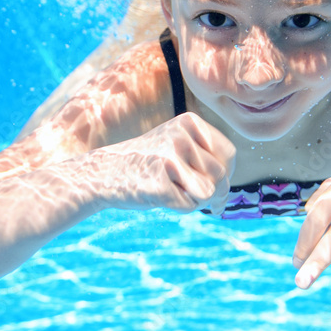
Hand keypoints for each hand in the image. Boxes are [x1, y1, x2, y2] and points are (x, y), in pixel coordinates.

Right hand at [98, 112, 235, 213]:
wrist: (102, 174)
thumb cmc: (146, 165)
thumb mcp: (178, 149)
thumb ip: (208, 163)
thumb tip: (225, 196)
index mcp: (189, 122)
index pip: (229, 154)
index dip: (225, 174)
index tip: (210, 183)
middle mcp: (181, 135)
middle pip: (221, 175)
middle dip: (213, 192)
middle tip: (188, 193)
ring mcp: (169, 157)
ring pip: (209, 192)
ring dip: (195, 200)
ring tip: (172, 189)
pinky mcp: (159, 182)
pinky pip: (189, 205)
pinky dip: (178, 208)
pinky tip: (159, 195)